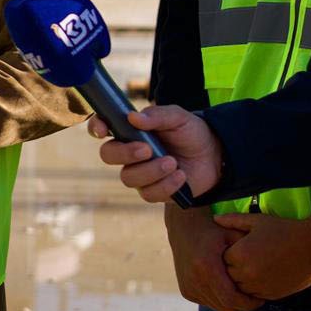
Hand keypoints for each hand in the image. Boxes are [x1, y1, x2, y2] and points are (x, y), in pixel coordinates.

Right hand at [89, 105, 223, 201]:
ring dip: (151, 171)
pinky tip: (181, 176)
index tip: (103, 130)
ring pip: (128, 178)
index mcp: (130, 130)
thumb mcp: (178, 117)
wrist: (215, 155)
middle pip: (108, 155)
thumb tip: (133, 118)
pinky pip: (149, 194)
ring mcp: (140, 173)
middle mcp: (129, 153)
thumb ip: (157, 115)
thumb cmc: (191, 132)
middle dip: (125, 154)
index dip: (96, 128)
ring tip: (173, 163)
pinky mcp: (154, 191)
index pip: (102, 128)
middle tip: (147, 149)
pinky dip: (166, 185)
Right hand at [163, 205, 262, 310]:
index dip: (249, 303)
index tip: (260, 298)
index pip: (232, 299)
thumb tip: (266, 273)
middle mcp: (194, 279)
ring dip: (231, 302)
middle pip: (226, 307)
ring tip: (240, 290)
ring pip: (218, 307)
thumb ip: (248, 253)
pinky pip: (208, 303)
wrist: (184, 228)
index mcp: (206, 266)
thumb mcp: (233, 236)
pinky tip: (225, 286)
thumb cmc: (213, 231)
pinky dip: (219, 299)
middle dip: (242, 305)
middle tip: (254, 297)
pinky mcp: (186, 291)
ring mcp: (188, 286)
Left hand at [217, 212, 310, 299]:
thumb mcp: (257, 221)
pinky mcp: (273, 295)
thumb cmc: (285, 230)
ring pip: (240, 288)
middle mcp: (248, 273)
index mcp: (241, 254)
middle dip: (233, 267)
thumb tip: (215, 219)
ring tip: (254, 266)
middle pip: (228, 275)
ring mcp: (260, 286)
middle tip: (245, 257)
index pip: (221, 259)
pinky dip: (255, 288)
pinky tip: (264, 275)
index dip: (228, 253)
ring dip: (243, 279)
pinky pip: (255, 295)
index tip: (236, 246)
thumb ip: (233, 221)